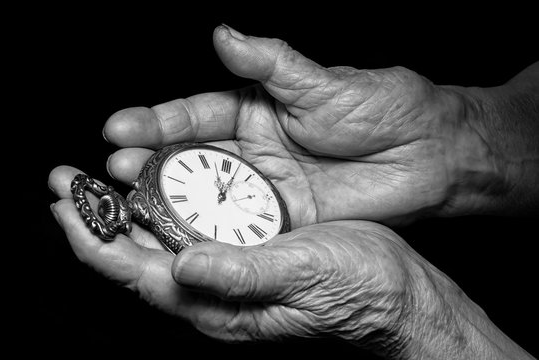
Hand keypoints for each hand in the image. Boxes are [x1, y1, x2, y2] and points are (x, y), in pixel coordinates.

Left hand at [48, 165, 532, 358]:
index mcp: (217, 303)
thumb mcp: (301, 274)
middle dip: (95, 218)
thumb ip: (242, 274)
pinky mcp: (244, 250)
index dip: (93, 239)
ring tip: (99, 174)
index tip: (62, 205)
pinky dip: (165, 201)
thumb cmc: (354, 287)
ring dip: (124, 206)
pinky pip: (189, 227)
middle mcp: (212, 289)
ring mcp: (226, 269)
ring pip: (157, 239)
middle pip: (134, 255)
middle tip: (66, 179)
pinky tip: (160, 181)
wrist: (389, 290)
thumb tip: (182, 266)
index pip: (133, 273)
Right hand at [103, 26, 538, 226]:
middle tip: (116, 170)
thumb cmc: (378, 107)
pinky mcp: (284, 222)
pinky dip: (212, 235)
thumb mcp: (320, 82)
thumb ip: (269, 64)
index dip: (156, 121)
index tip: (120, 127)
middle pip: (190, 160)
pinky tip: (180, 237)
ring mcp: (265, 189)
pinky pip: (242, 230)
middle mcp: (251, 151)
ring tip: (132, 204)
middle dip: (150, 163)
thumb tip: (223, 34)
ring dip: (171, 202)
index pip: (195, 116)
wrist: (427, 154)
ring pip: (208, 197)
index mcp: (254, 110)